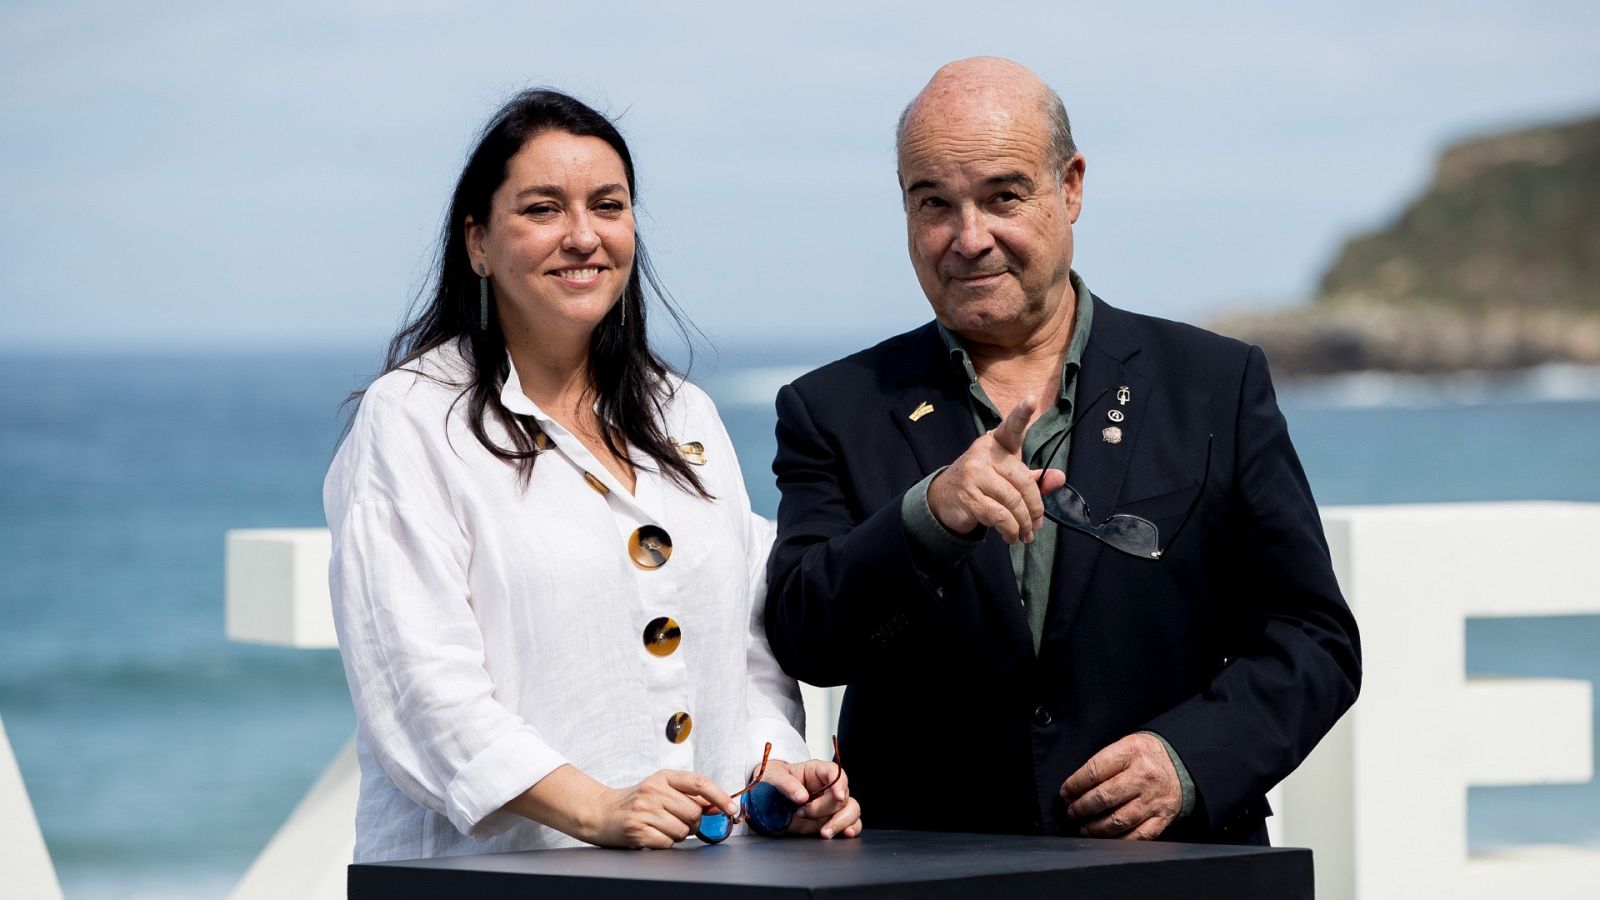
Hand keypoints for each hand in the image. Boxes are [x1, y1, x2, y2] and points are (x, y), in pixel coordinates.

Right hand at [582, 769, 735, 848]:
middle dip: (694, 823)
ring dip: (679, 834)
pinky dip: (665, 843)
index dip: (720, 797)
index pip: (699, 783)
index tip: (731, 809)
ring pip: (683, 830)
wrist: (602, 812)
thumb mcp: (661, 789)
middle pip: (694, 812)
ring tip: (663, 827)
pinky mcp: (637, 830)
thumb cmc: (637, 802)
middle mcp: (654, 791)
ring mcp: (644, 811)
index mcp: (663, 777)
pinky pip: (668, 843)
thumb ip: (689, 795)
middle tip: (679, 822)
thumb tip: (718, 806)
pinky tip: (653, 835)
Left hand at [759, 758, 862, 838]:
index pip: (836, 773)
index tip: (838, 796)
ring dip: (841, 822)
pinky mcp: (829, 820)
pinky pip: (850, 823)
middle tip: (804, 813)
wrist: (764, 798)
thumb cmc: (771, 780)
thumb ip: (786, 783)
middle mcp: (827, 787)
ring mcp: (830, 805)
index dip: (840, 784)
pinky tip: (845, 833)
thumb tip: (802, 796)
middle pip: (843, 796)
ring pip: (851, 810)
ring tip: (824, 832)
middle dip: (827, 809)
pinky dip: (851, 828)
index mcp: (817, 771)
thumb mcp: (773, 776)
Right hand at [926, 397, 1067, 542]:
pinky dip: (1010, 530)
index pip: (1011, 428)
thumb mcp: (1009, 477)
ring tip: (1026, 534)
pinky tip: (1011, 536)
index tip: (1032, 400)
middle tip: (1038, 524)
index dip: (1021, 414)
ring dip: (1023, 523)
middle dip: (1035, 507)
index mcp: (996, 443)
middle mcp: (983, 454)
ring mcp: (974, 474)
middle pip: (1022, 481)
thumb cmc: (983, 483)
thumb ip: (1035, 478)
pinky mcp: (969, 496)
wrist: (943, 499)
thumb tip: (1060, 478)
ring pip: (1012, 501)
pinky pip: (999, 516)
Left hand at [1060, 733, 1182, 839]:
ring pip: (1118, 820)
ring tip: (1083, 828)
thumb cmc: (1144, 755)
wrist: (1181, 762)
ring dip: (1095, 828)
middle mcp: (1145, 775)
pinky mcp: (1163, 817)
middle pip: (1104, 797)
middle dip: (1081, 808)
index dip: (1074, 785)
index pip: (1094, 771)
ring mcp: (1154, 799)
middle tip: (1071, 812)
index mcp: (1132, 752)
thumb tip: (1073, 790)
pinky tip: (1105, 839)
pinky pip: (1138, 836)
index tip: (1064, 793)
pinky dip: (1118, 840)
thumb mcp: (1125, 746)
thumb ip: (1102, 765)